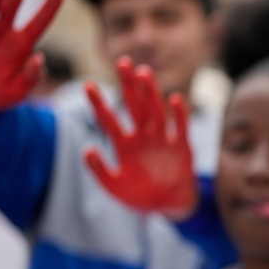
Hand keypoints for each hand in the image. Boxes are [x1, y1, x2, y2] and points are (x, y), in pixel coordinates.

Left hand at [83, 57, 196, 215]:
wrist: (168, 206)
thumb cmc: (140, 196)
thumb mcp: (114, 186)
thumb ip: (99, 170)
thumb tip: (86, 149)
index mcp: (124, 144)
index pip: (109, 119)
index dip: (98, 103)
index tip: (87, 85)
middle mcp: (143, 137)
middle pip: (134, 106)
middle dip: (128, 85)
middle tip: (122, 62)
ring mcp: (163, 140)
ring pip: (156, 111)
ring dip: (150, 93)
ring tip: (144, 73)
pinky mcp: (182, 148)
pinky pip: (180, 128)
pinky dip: (179, 115)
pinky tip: (174, 99)